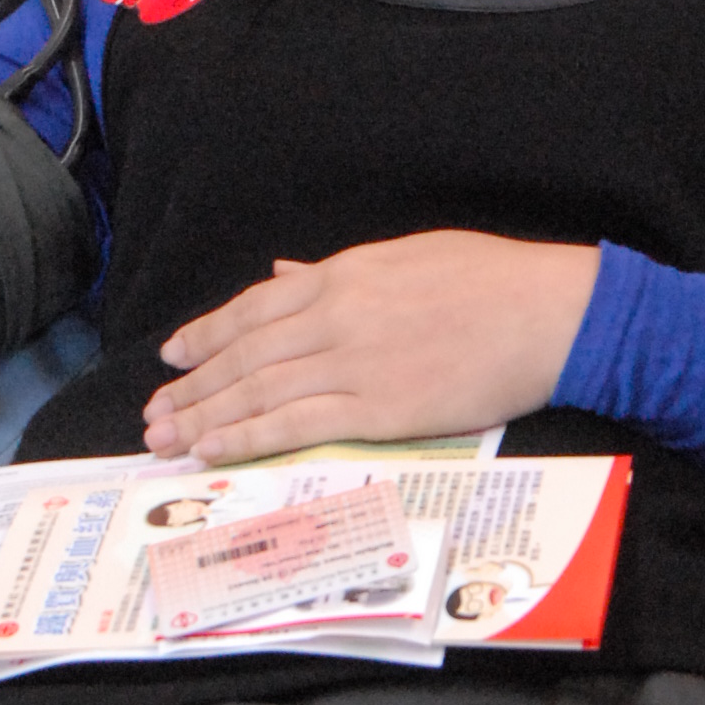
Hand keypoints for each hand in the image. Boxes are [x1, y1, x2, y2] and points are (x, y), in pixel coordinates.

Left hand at [143, 232, 601, 461]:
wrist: (550, 314)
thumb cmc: (494, 281)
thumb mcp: (409, 255)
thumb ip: (341, 272)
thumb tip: (286, 275)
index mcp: (345, 276)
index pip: (255, 308)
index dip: (208, 334)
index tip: (174, 355)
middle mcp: (336, 318)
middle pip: (244, 355)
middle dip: (192, 386)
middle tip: (154, 412)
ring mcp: (354, 364)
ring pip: (258, 392)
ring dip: (205, 417)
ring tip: (166, 439)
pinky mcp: (378, 410)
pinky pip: (296, 425)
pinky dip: (248, 437)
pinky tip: (216, 449)